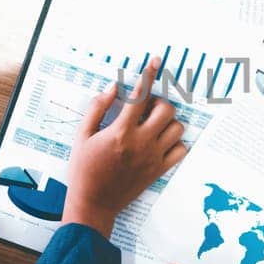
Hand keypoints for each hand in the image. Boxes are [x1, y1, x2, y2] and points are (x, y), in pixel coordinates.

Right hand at [63, 58, 188, 235]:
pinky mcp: (159, 171)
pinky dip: (176, 142)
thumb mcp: (82, 136)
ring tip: (153, 125)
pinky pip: (181, 150)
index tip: (155, 61)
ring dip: (168, 122)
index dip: (149, 75)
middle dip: (159, 102)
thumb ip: (97, 108)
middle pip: (166, 110)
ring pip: (177, 128)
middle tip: (147, 108)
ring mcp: (153, 158)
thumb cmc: (84, 169)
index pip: (141, 96)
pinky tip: (161, 142)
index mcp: (120, 131)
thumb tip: (114, 88)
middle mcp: (141, 143)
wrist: (93, 203)